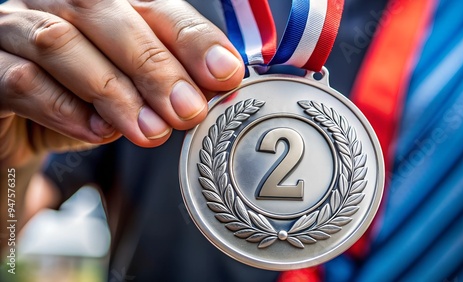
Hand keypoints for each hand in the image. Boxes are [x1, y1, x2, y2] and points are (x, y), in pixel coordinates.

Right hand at [0, 0, 244, 165]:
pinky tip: (98, 132)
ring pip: (61, 43)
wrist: (22, 124)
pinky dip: (65, 108)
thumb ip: (167, 83)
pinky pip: (21, 80)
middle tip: (187, 111)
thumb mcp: (132, 89)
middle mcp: (59, 3)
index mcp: (106, 3)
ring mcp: (16, 28)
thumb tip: (214, 90)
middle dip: (155, 67)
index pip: (156, 6)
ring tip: (150, 131)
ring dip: (113, 91)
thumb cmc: (84, 98)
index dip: (193, 38)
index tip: (225, 74)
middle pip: (107, 15)